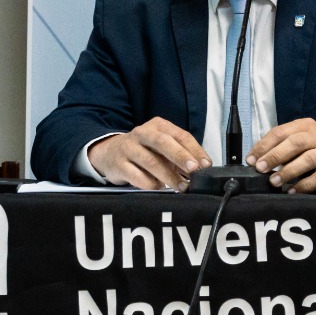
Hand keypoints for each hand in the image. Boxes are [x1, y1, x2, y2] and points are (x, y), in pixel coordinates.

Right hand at [88, 117, 210, 190]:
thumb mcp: (162, 147)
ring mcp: (129, 148)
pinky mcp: (119, 164)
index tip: (206, 164)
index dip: (195, 149)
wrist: (109, 153)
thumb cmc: (144, 151)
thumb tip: (201, 170)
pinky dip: (151, 185)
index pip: (180, 135)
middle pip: (163, 143)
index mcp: (158, 126)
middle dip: (181, 156)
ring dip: (169, 176)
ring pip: (151, 162)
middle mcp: (142, 133)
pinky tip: (158, 188)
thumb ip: (180, 155)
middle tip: (194, 170)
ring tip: (181, 187)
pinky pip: (138, 177)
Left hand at [247, 118, 315, 193]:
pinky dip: (303, 185)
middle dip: (275, 155)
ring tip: (274, 182)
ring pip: (308, 159)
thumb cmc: (315, 152)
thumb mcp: (299, 144)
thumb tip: (255, 161)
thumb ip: (280, 148)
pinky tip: (292, 191)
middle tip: (260, 168)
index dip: (264, 146)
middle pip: (295, 143)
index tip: (251, 160)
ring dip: (288, 171)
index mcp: (305, 126)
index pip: (281, 132)